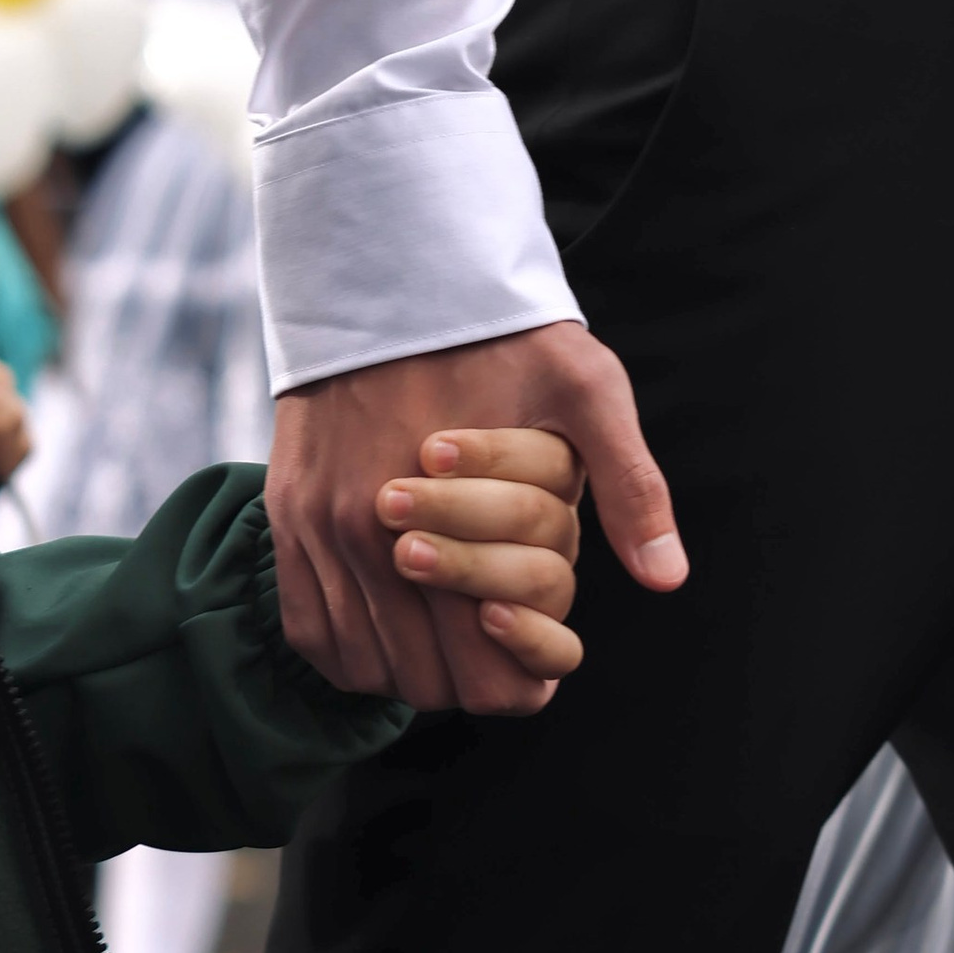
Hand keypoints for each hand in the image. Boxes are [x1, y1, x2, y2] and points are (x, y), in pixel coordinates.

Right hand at [272, 322, 682, 717]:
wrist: (390, 268)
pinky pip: (308, 628)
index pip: (490, 676)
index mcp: (448, 521)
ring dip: (407, 667)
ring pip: (363, 667)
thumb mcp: (588, 391)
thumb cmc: (500, 333)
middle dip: (469, 677)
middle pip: (425, 684)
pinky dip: (347, 647)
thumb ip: (629, 486)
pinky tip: (384, 627)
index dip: (524, 681)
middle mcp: (368, 537)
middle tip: (495, 642)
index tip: (536, 659)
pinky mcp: (285, 512)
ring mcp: (316, 527)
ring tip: (444, 636)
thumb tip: (668, 578)